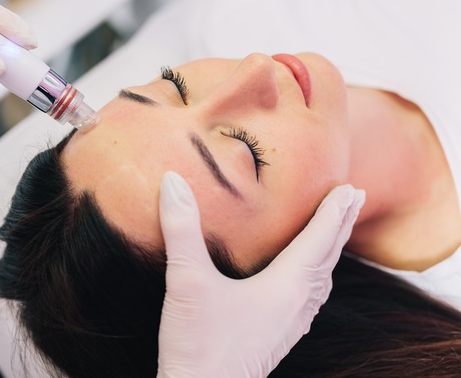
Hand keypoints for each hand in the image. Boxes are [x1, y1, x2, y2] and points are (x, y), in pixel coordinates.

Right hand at [156, 171, 364, 377]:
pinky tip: (304, 284)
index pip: (318, 240)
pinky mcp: (276, 338)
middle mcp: (296, 305)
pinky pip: (309, 300)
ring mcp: (289, 325)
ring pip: (321, 282)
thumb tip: (173, 181)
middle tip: (354, 198)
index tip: (349, 188)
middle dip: (340, 226)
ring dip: (331, 253)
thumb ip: (182, 229)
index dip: (333, 212)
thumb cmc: (199, 344)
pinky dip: (316, 279)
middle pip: (327, 258)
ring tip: (335, 235)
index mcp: (286, 287)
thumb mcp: (188, 281)